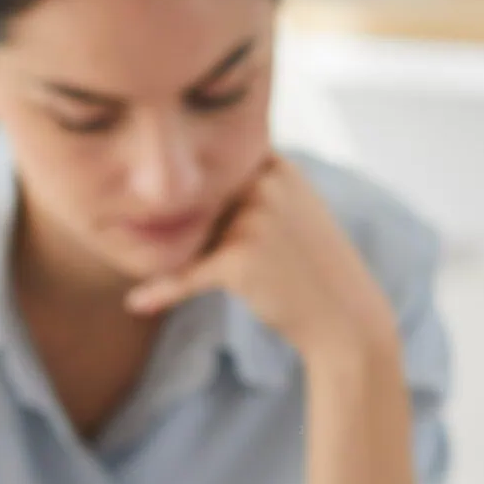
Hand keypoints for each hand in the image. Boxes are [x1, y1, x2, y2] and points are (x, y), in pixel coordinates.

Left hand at [122, 157, 397, 366]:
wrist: (345, 317)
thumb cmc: (314, 267)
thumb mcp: (294, 208)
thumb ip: (254, 187)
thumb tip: (192, 181)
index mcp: (277, 166)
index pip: (214, 168)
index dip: (195, 191)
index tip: (181, 209)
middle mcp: (265, 183)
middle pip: (197, 200)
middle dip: (184, 225)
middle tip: (205, 255)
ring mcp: (252, 218)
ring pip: (190, 235)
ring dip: (178, 257)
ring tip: (202, 280)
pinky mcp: (239, 258)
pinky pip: (186, 273)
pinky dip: (162, 291)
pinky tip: (138, 304)